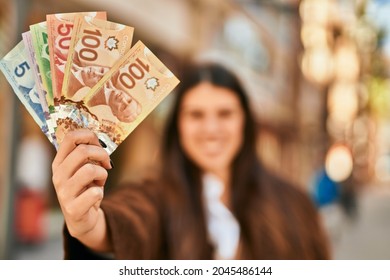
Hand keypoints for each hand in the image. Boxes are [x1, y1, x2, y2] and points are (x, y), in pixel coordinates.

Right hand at [52, 129, 111, 243]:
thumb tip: (101, 141)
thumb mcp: (84, 169)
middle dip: (101, 153)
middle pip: (82, 151)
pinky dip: (101, 192)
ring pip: (90, 170)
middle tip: (107, 163)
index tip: (99, 144)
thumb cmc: (86, 189)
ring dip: (102, 173)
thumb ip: (88, 155)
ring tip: (99, 181)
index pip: (70, 137)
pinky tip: (96, 196)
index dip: (89, 136)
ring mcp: (64, 193)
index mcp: (59, 162)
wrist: (83, 219)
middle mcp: (58, 176)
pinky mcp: (73, 209)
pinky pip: (95, 192)